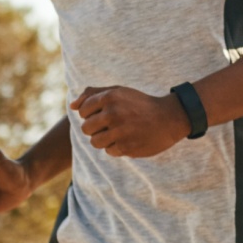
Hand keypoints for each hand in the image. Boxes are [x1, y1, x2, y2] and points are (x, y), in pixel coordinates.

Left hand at [71, 86, 190, 158]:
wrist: (170, 118)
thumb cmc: (140, 104)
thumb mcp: (119, 92)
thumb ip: (93, 94)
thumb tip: (72, 106)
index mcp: (109, 97)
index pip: (82, 111)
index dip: (92, 114)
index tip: (106, 113)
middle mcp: (113, 113)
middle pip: (86, 128)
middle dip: (96, 128)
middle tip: (113, 125)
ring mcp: (120, 131)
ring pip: (95, 142)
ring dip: (104, 140)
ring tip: (119, 134)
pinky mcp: (126, 147)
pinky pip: (109, 151)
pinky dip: (117, 147)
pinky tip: (129, 139)